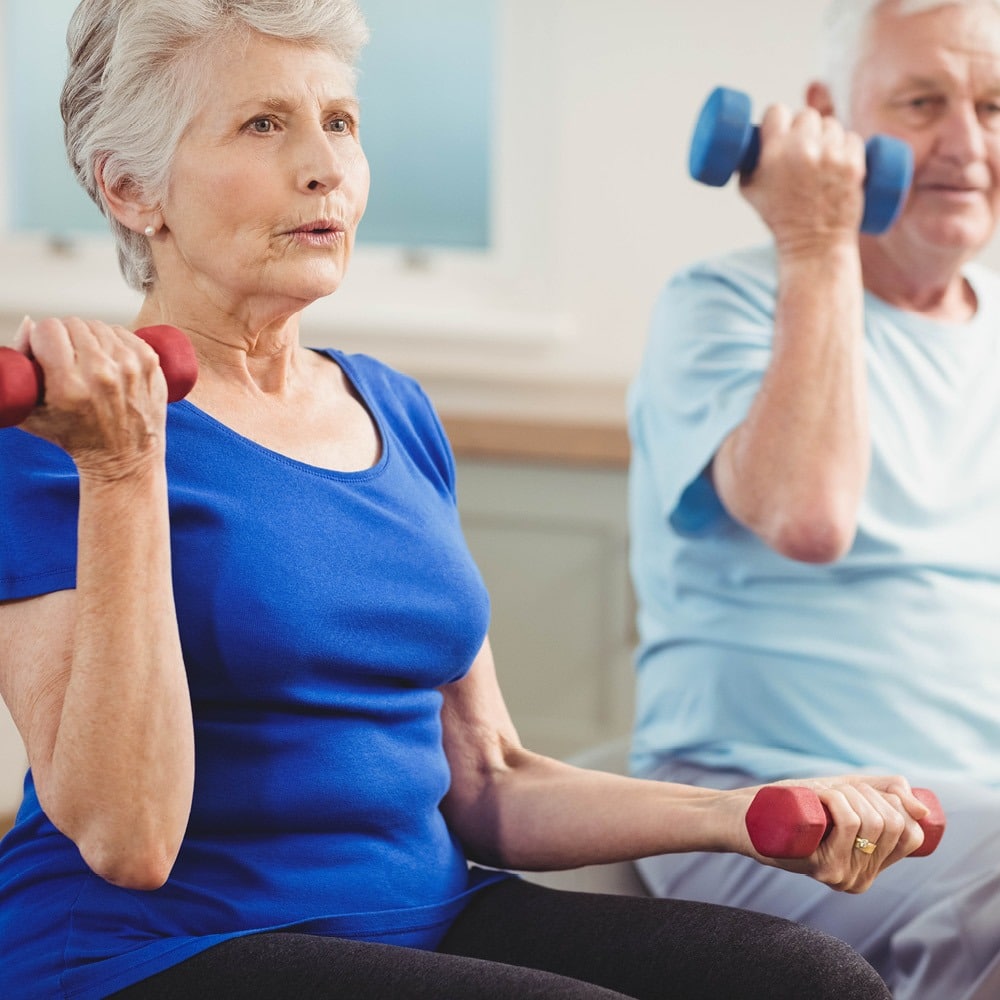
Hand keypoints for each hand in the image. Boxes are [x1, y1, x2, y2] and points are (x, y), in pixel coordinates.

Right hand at [14, 315, 168, 479]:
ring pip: (98, 326)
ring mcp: (130, 366)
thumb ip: (18, 367)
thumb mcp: (31, 411)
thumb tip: (28, 323)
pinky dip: (113, 341)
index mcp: (69, 385)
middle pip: (73, 323)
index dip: (41, 337)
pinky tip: (109, 359)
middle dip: (65, 337)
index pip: (48, 328)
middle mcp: (101, 373)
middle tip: (68, 358)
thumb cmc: (77, 438)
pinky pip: (122, 332)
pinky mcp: (150, 362)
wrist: (125, 459)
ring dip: (89, 338)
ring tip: (88, 362)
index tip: (45, 351)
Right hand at [739, 104, 866, 256]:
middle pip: (806, 115)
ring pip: (831, 124)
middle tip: (801, 144)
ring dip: (826, 134)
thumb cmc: (778, 218)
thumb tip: (749, 142)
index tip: (779, 127)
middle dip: (803, 127)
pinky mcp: (854, 164)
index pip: (777, 111)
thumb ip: (748, 163)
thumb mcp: (749, 191)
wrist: (813, 245)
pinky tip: (839, 157)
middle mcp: (803, 150)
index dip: (777, 118)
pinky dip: (846, 146)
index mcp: (774, 153)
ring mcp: (831, 156)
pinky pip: (852, 137)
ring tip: (821, 154)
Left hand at [741, 775, 928, 892]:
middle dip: (868, 793)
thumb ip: (886, 794)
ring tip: (822, 793)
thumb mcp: (844, 793)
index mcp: (870, 869)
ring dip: (848, 791)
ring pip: (871, 821)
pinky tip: (820, 796)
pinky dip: (837, 797)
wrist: (742, 816)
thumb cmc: (791, 803)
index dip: (895, 803)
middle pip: (893, 825)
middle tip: (836, 790)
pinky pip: (848, 822)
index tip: (865, 792)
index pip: (910, 835)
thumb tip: (923, 812)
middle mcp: (859, 881)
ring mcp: (841, 877)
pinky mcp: (820, 867)